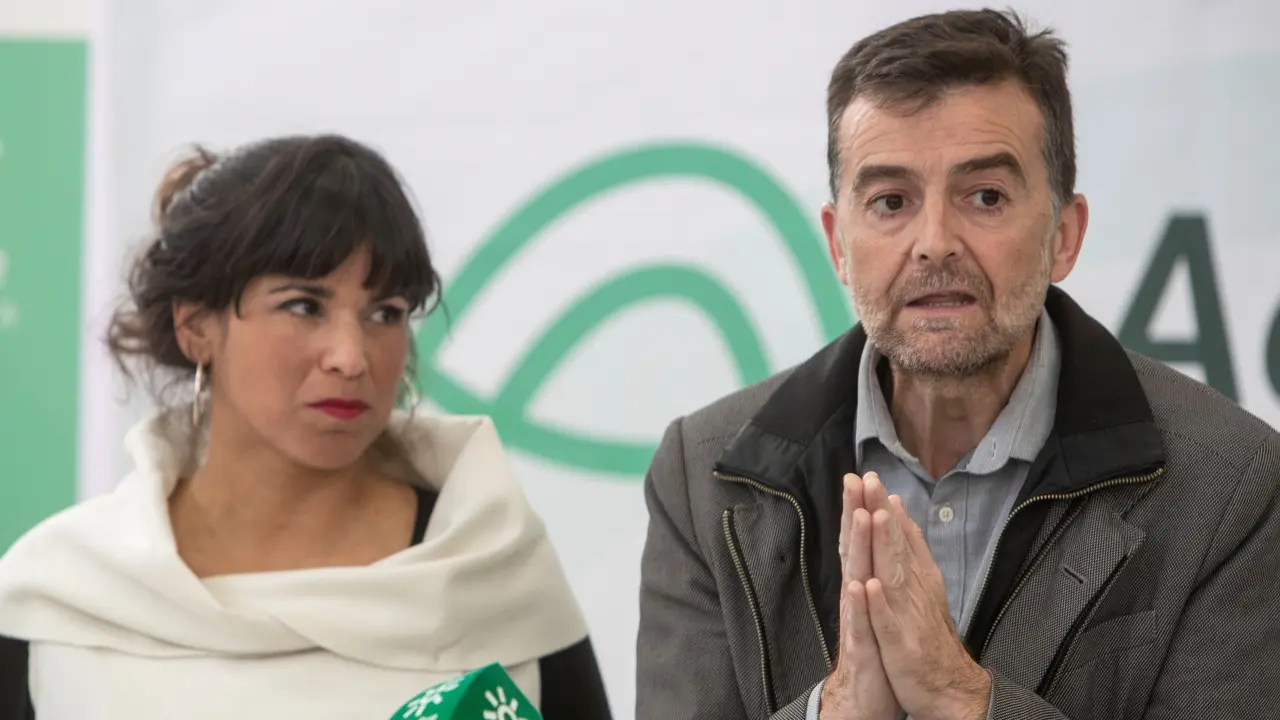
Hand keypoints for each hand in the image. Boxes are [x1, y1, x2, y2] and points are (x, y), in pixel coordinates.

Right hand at [821, 473, 898, 719]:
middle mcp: (856, 596)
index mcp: (865, 584)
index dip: (861, 508)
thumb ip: (875, 573)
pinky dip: (858, 602)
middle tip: (853, 479)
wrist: (865, 696)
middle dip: (854, 513)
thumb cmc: (874, 649)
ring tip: (856, 517)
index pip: (862, 541)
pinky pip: (859, 622)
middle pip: (853, 548)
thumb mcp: (878, 607)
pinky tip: (856, 584)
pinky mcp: (862, 646)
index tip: (862, 475)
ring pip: (855, 576)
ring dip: (855, 547)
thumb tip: (877, 541)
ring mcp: (857, 619)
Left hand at [865, 485, 990, 719]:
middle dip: (882, 513)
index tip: (871, 477)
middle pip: (896, 546)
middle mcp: (915, 591)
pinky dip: (879, 603)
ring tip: (874, 517)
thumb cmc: (929, 639)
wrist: (949, 690)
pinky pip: (887, 622)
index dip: (885, 508)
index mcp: (918, 579)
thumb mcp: (922, 591)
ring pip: (893, 575)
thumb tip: (899, 516)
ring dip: (885, 545)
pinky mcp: (900, 645)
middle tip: (869, 481)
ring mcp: (907, 617)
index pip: (901, 537)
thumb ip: (911, 553)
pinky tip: (870, 585)